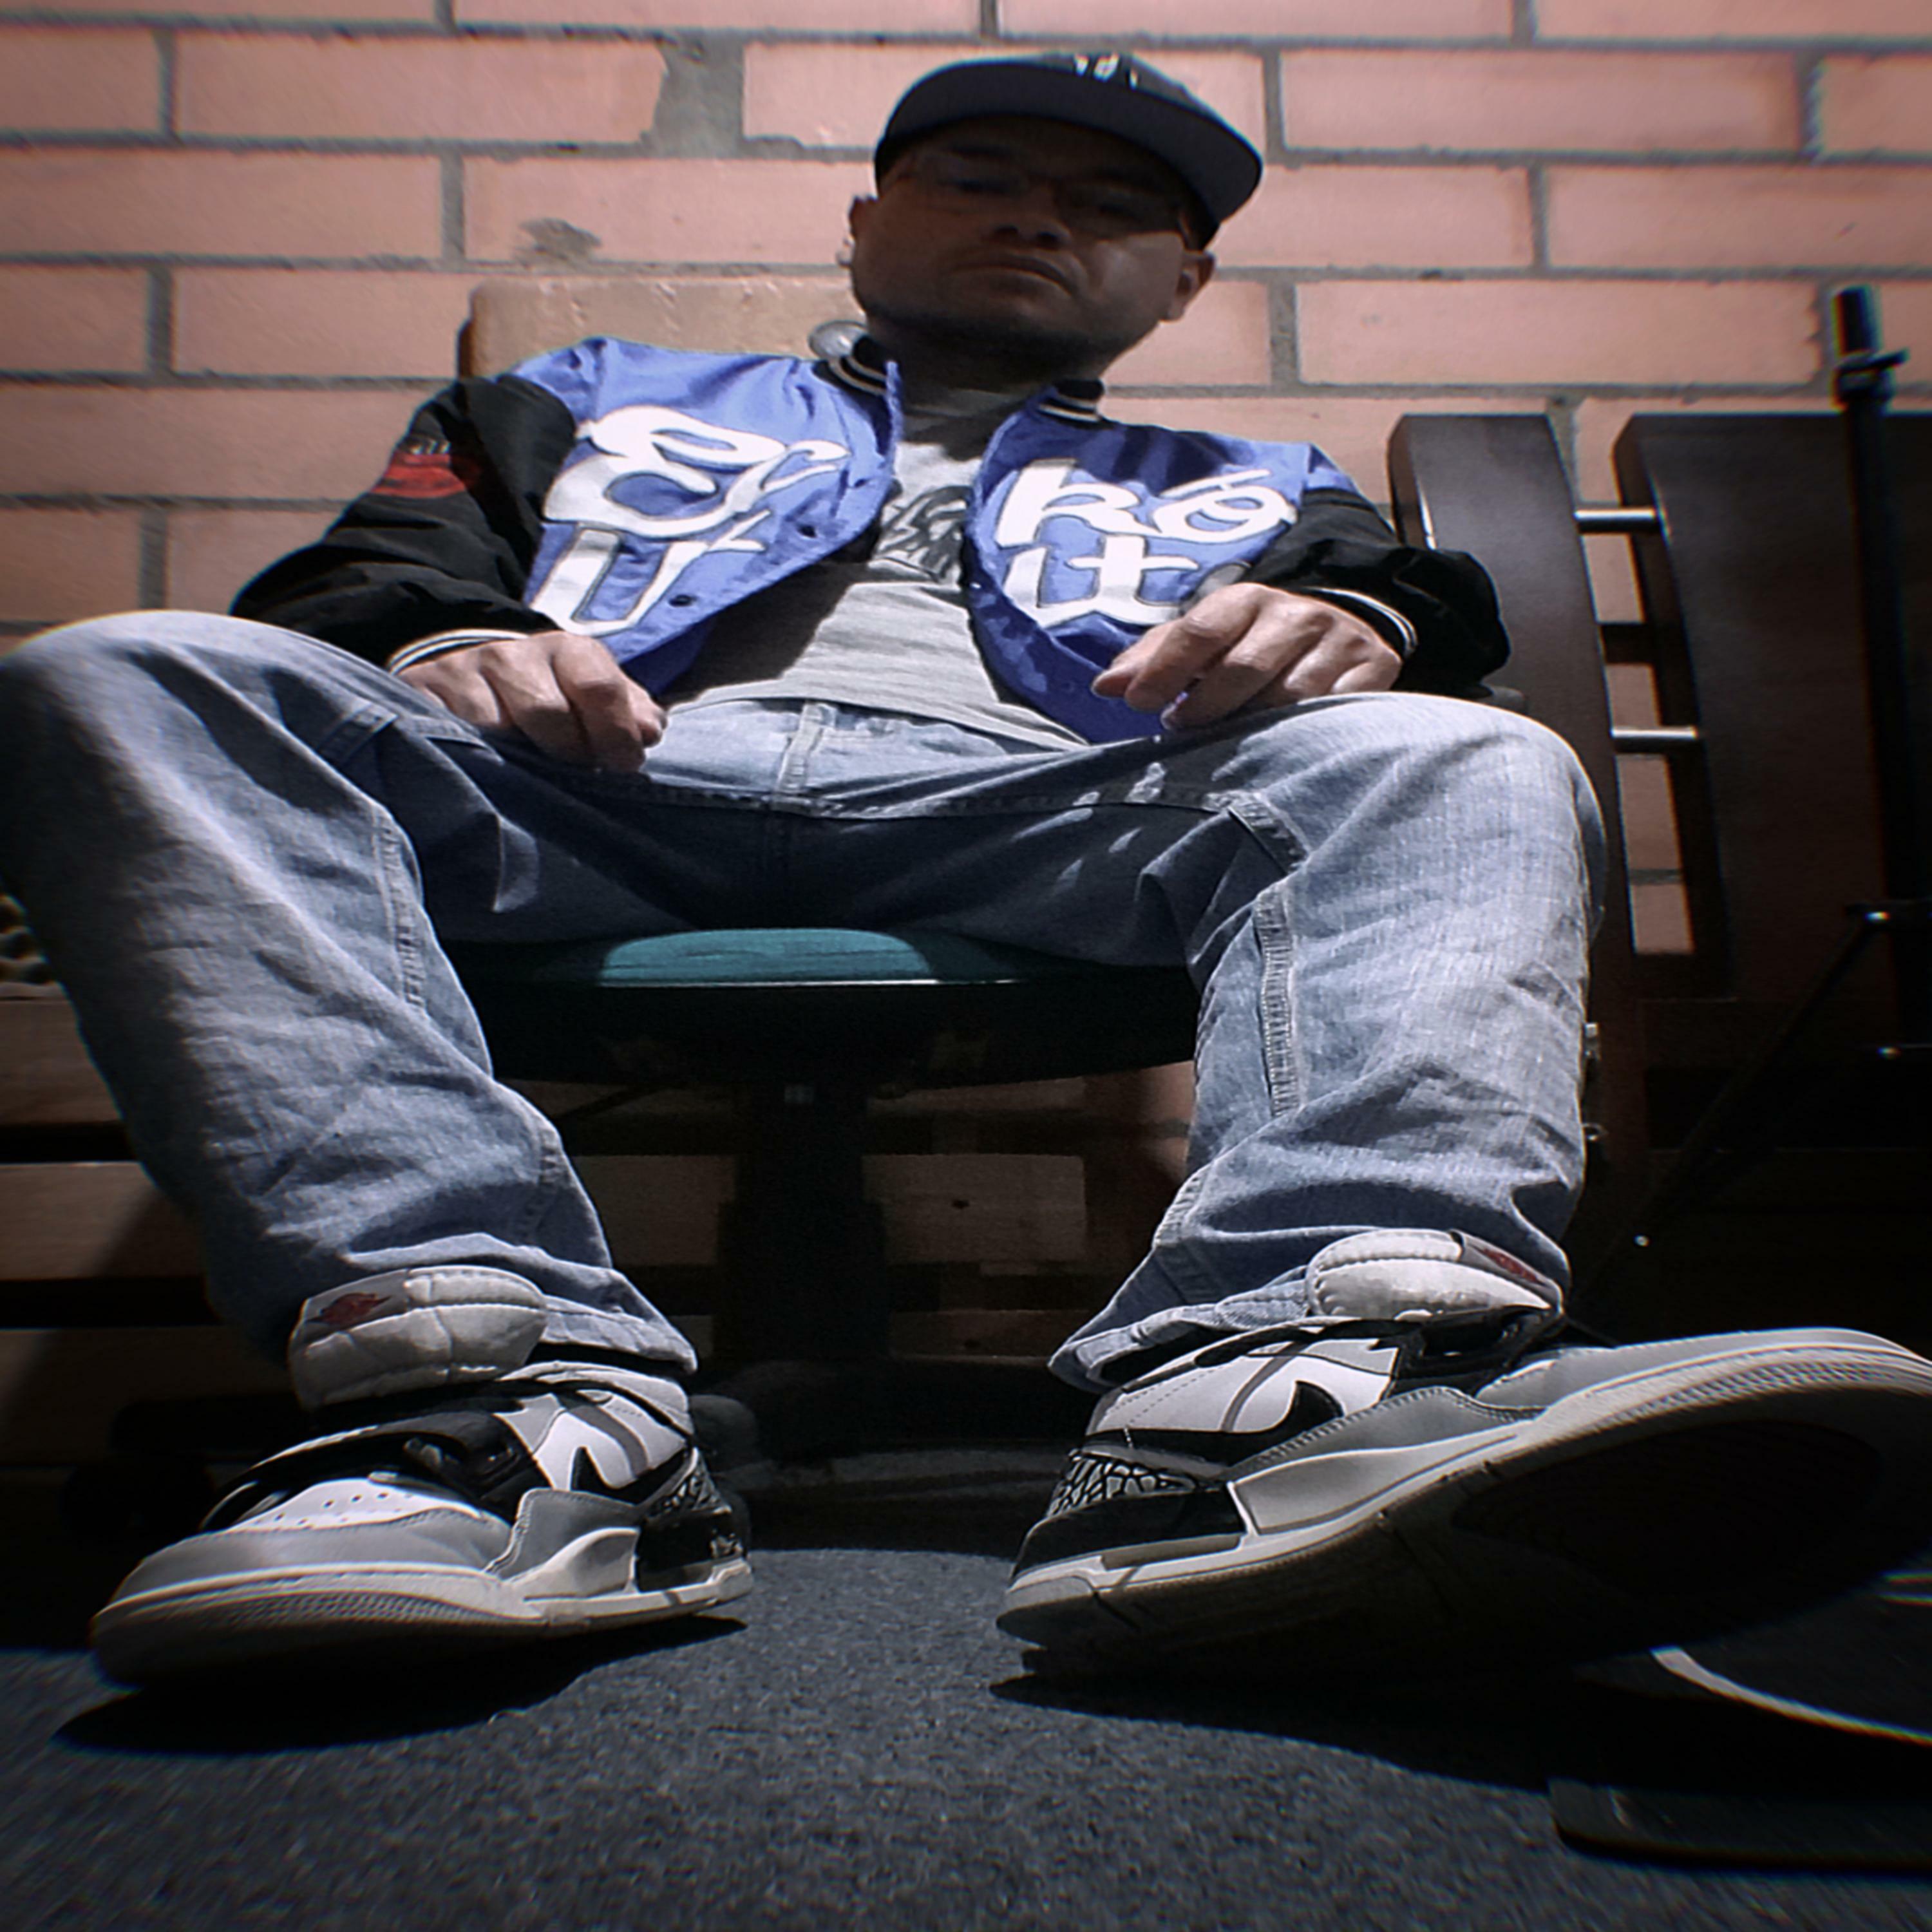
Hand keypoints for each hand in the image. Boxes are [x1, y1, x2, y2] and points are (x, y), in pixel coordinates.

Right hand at [397, 630, 665, 771]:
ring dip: (519, 763)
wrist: (469, 671)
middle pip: (547, 713)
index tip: (622, 766)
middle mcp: (513, 656)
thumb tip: (648, 731)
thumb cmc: (550, 694)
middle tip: (575, 774)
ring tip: (531, 776)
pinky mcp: (423, 695)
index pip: (599, 688)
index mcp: (567, 651)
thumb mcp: (594, 695)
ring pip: (495, 730)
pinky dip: (474, 761)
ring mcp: (463, 674)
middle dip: (568, 754)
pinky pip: (451, 737)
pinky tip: (489, 773)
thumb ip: (628, 711)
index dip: (615, 735)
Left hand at [1091, 584, 1401, 727]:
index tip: (1140, 706)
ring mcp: (1339, 642)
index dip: (1166, 670)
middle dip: (1206, 708)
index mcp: (1246, 600)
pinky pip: (1334, 714)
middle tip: (1183, 732)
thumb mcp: (1205, 641)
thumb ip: (1154, 660)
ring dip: (1252, 729)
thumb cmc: (1253, 646)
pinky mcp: (1374, 671)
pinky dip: (1303, 737)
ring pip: (1289, 699)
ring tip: (1230, 745)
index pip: (1200, 631)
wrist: (1343, 633)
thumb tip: (1105, 686)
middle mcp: (1296, 614)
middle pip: (1244, 667)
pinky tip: (1281, 750)